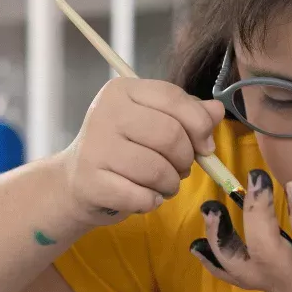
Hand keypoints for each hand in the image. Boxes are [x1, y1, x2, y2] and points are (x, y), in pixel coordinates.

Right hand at [58, 78, 225, 224]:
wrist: (75, 181)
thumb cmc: (123, 149)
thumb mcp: (154, 122)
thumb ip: (188, 114)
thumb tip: (217, 110)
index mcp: (122, 90)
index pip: (173, 98)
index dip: (199, 125)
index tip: (205, 146)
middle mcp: (105, 112)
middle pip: (169, 135)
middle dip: (185, 159)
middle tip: (180, 169)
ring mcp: (95, 147)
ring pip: (157, 169)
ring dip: (171, 184)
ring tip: (163, 185)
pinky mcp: (90, 182)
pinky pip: (141, 196)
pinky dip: (152, 201)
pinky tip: (145, 197)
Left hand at [189, 170, 291, 291]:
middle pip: (268, 257)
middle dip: (257, 218)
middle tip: (257, 177)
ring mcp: (278, 287)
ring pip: (241, 268)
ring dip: (221, 239)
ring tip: (211, 208)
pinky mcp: (265, 284)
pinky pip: (232, 276)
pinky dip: (212, 259)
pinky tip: (196, 240)